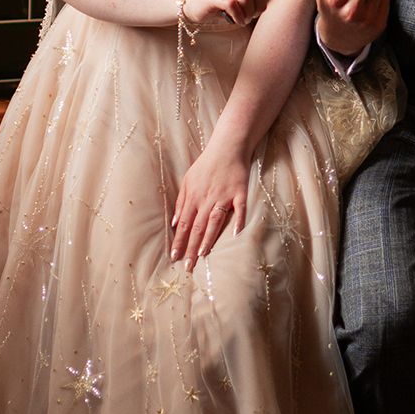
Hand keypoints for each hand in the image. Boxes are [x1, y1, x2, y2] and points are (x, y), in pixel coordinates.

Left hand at [170, 145, 248, 271]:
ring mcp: (224, 196)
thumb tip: (174, 223)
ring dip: (208, 238)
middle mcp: (207, 199)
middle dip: (191, 247)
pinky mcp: (240, 193)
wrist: (227, 148)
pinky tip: (236, 234)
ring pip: (215, 221)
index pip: (184, 224)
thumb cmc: (206, 165)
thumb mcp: (188, 180)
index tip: (174, 258)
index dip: (179, 241)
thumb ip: (181, 202)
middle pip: (198, 227)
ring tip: (202, 254)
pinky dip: (239, 220)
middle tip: (187, 266)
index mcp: (194, 197)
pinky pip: (240, 209)